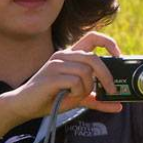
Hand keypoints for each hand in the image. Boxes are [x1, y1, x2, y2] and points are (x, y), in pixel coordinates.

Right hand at [2, 32, 123, 124]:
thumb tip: (119, 105)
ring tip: (76, 96)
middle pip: (94, 58)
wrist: (23, 105)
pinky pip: (76, 82)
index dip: (108, 43)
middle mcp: (63, 55)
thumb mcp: (77, 97)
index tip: (118, 56)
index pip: (92, 37)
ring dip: (86, 89)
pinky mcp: (52, 75)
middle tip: (110, 91)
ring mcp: (56, 64)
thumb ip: (96, 99)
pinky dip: (76, 93)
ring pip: (86, 72)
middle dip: (106, 76)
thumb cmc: (49, 99)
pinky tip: (66, 97)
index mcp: (69, 56)